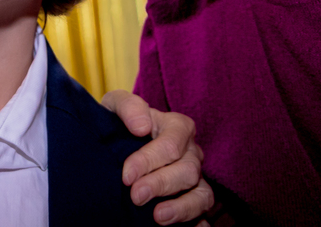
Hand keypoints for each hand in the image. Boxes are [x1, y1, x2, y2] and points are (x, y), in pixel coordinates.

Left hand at [104, 89, 215, 225]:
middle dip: (161, 184)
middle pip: (187, 170)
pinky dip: (198, 222)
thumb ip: (129, 107)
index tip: (127, 175)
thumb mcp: (117, 105)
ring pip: (201, 194)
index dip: (149, 160)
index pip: (170, 144)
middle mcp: (191, 152)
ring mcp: (196, 178)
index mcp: (177, 126)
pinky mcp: (194, 200)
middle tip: (136, 196)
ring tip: (158, 217)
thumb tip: (141, 126)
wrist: (117, 142)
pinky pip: (203, 213)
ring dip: (181, 208)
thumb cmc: (120, 122)